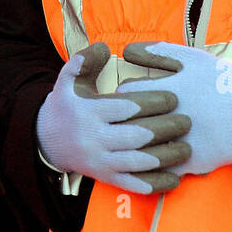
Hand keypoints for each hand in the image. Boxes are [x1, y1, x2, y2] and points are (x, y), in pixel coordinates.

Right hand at [36, 42, 190, 193]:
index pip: (125, 107)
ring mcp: (99, 161)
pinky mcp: (104, 177)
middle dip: (165, 128)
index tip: (174, 97)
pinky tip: (175, 179)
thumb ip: (84, 61)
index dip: (151, 102)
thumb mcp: (68, 80)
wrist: (45, 141)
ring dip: (165, 156)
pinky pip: (132, 183)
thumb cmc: (65, 106)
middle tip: (187, 121)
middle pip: (135, 135)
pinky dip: (155, 183)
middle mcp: (93, 138)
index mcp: (87, 111)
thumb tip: (104, 47)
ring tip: (187, 148)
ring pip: (137, 161)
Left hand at [118, 42, 231, 176]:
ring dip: (134, 142)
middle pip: (128, 120)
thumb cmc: (224, 81)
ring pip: (139, 147)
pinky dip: (152, 164)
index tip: (129, 97)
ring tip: (138, 136)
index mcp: (170, 89)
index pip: (125, 92)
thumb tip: (126, 51)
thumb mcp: (194, 59)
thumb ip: (159, 52)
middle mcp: (173, 116)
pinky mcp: (193, 162)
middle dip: (124, 118)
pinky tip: (153, 156)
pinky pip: (160, 168)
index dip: (124, 95)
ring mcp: (182, 141)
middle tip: (127, 118)